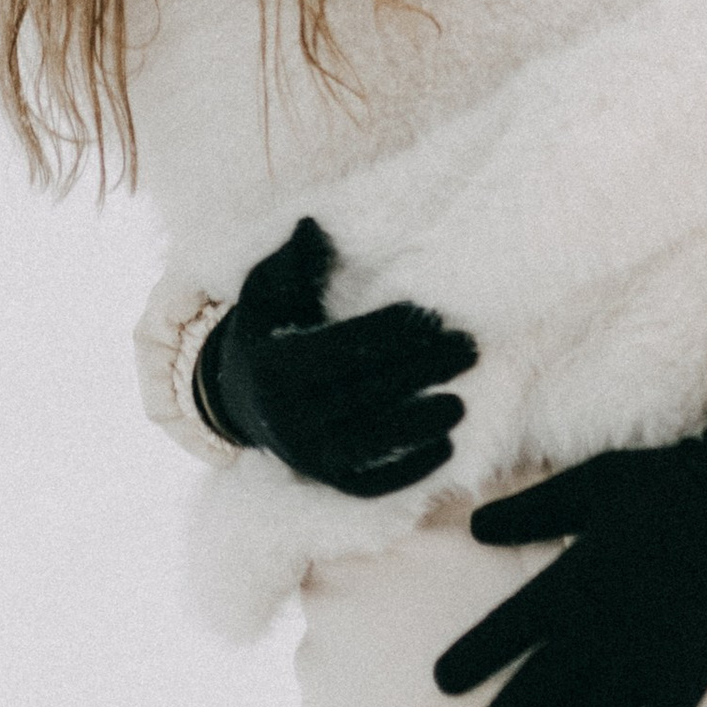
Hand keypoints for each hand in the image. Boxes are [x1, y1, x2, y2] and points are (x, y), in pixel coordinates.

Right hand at [194, 217, 476, 497]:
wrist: (239, 397)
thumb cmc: (267, 331)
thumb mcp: (267, 293)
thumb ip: (291, 261)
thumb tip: (313, 224)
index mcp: (277, 367)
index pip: (345, 349)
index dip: (390, 332)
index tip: (432, 314)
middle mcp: (288, 417)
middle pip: (367, 392)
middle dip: (422, 369)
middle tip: (468, 347)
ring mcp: (308, 454)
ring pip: (373, 442)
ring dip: (422, 425)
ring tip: (461, 402)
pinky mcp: (325, 478)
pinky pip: (371, 481)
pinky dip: (408, 469)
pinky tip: (445, 445)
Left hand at [436, 426, 706, 706]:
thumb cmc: (669, 485)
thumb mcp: (591, 482)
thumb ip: (531, 509)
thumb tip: (476, 527)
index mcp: (571, 581)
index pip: (503, 632)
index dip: (470, 660)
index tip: (443, 684)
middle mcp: (598, 632)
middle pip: (532, 693)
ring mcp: (642, 664)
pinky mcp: (684, 685)